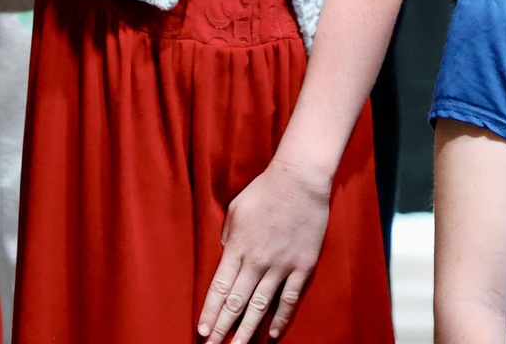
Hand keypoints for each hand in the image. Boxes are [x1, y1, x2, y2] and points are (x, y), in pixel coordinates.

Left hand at [198, 159, 331, 342]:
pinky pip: (289, 298)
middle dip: (223, 329)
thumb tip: (227, 253)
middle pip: (236, 302)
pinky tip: (272, 333)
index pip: (219, 288)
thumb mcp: (236, 209)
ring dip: (247, 330)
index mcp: (237, 246)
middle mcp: (257, 261)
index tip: (203, 332)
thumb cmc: (266, 188)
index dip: (210, 313)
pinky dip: (280, 318)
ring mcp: (281, 265)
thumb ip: (228, 235)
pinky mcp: (302, 264)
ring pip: (260, 306)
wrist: (300, 177)